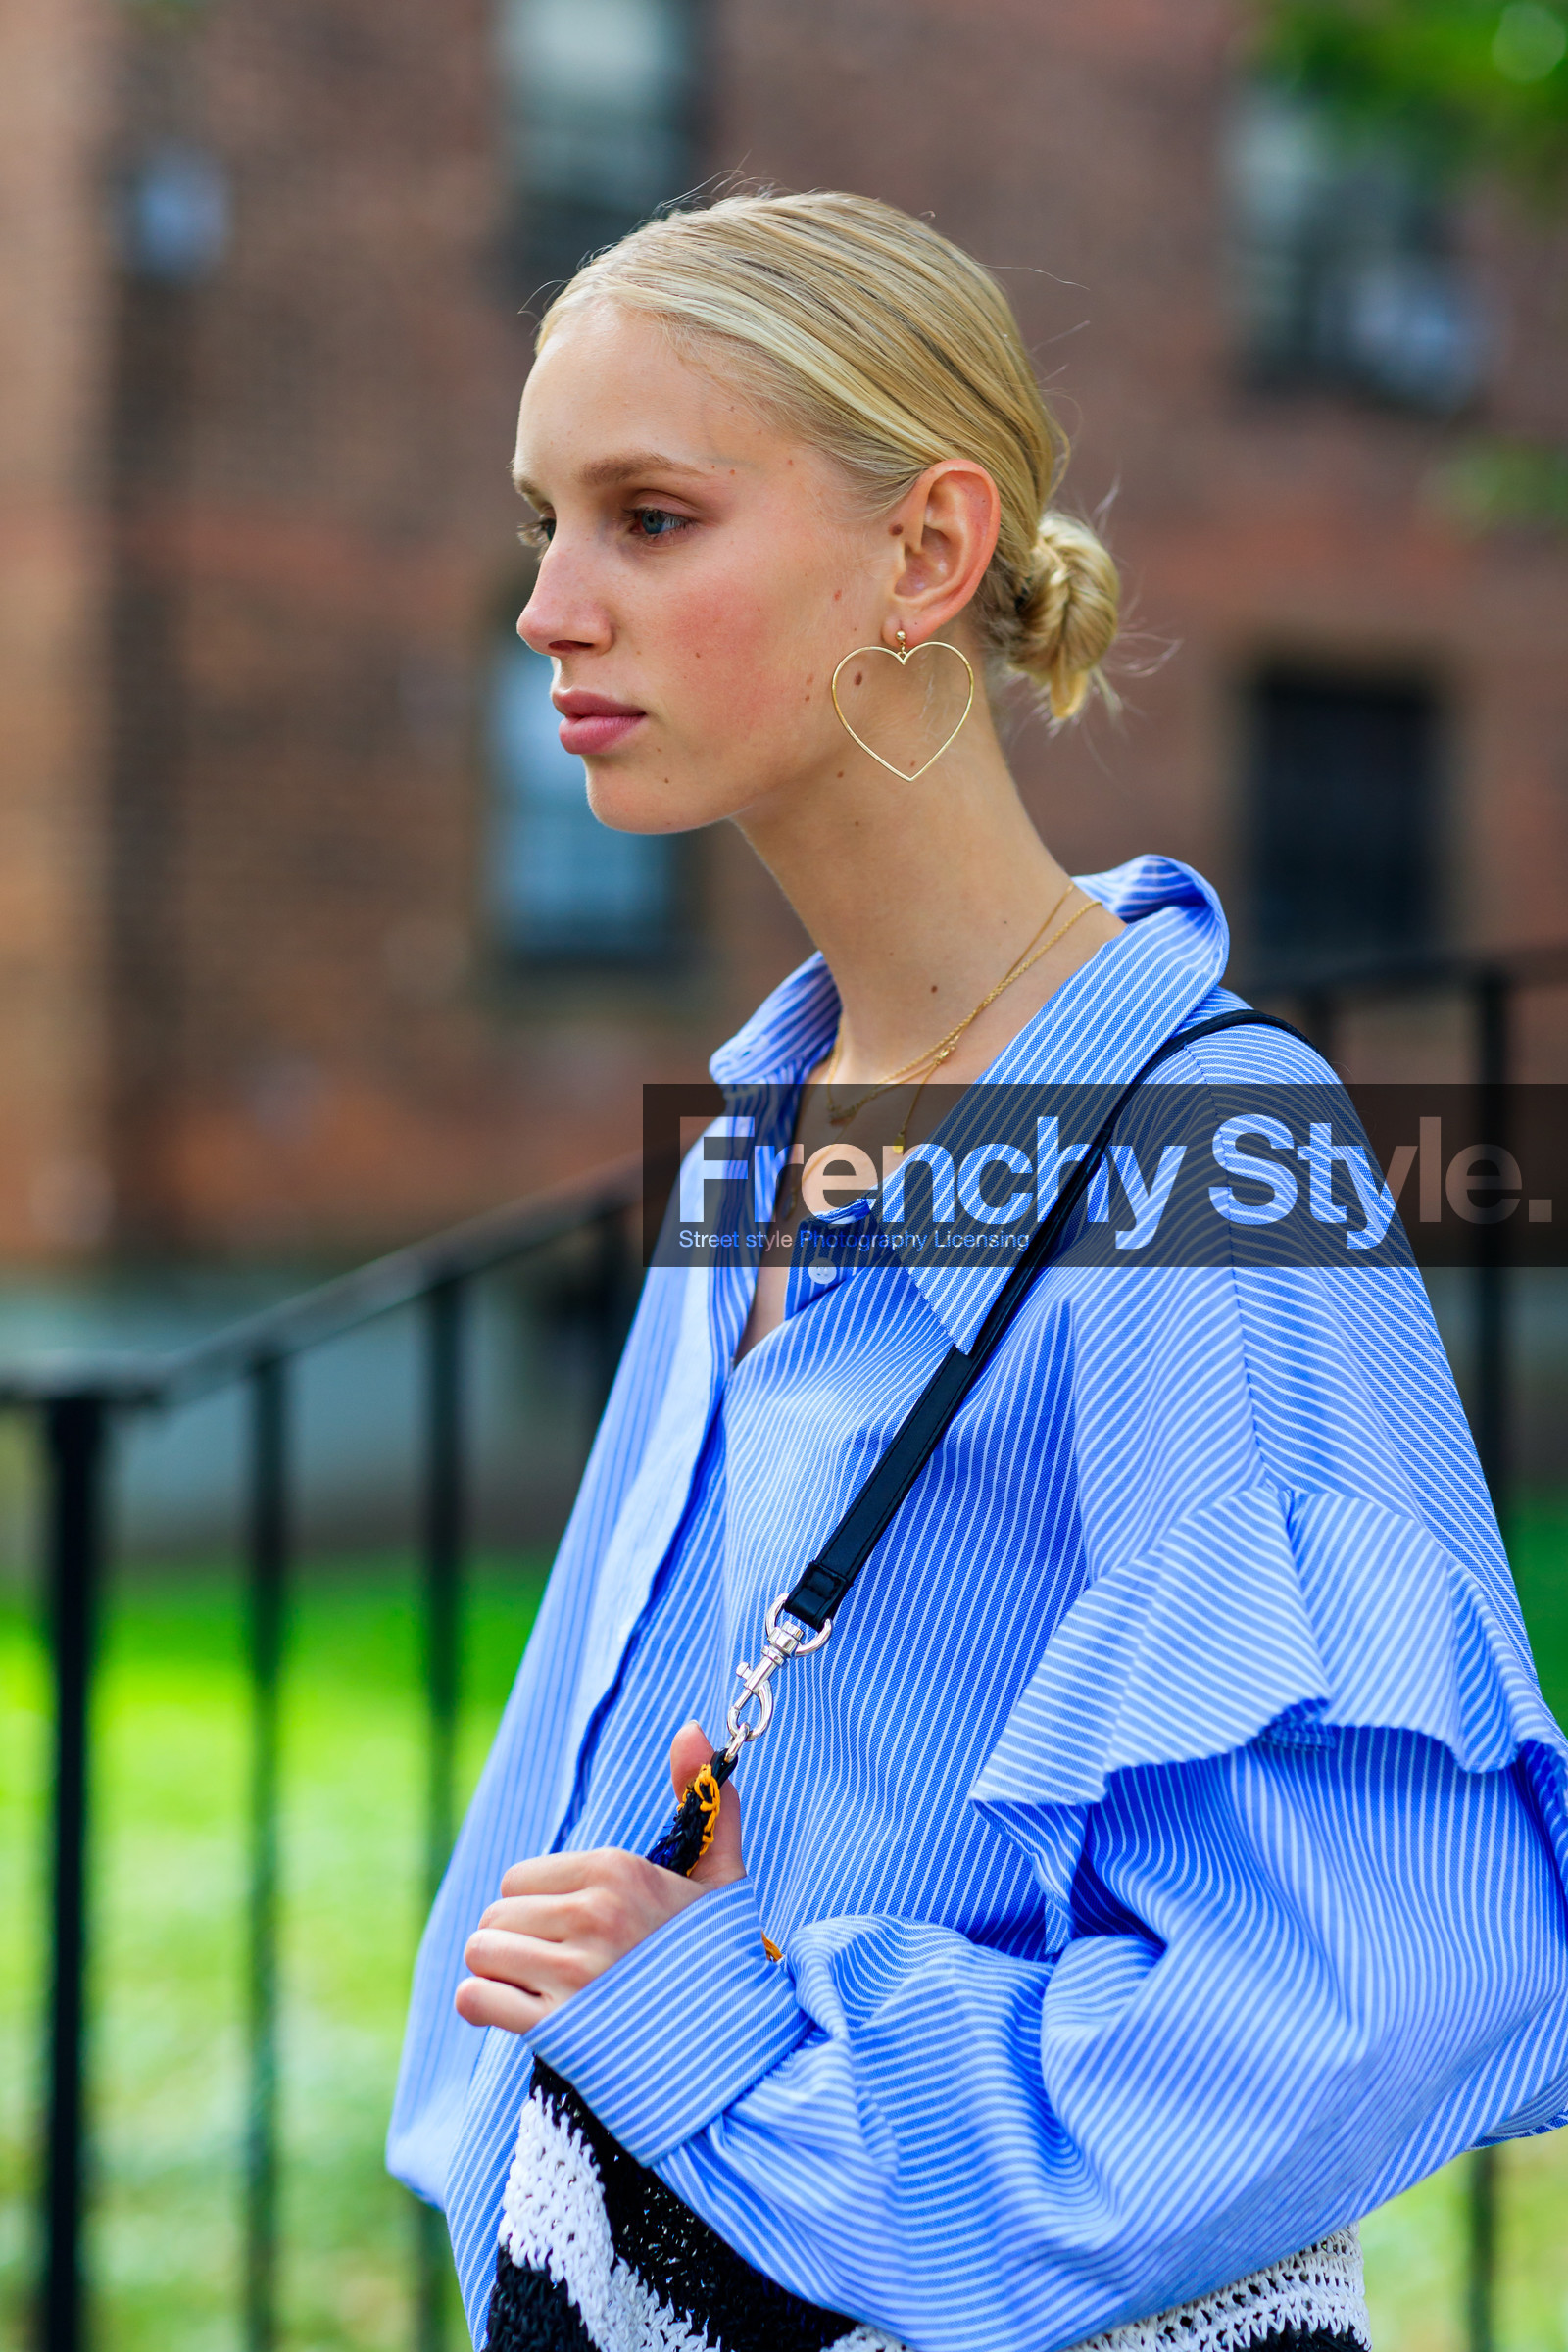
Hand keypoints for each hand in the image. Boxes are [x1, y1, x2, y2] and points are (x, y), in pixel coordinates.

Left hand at [454, 1720, 744, 2033]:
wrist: (734, 2053)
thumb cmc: (720, 1963)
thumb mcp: (719, 1879)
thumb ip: (705, 1802)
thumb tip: (690, 1727)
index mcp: (618, 1871)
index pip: (520, 1877)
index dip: (537, 1907)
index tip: (571, 1933)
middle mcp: (594, 1914)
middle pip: (496, 1913)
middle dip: (515, 1941)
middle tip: (552, 1967)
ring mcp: (576, 1972)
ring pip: (482, 1952)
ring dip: (498, 1975)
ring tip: (534, 1990)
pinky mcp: (558, 2028)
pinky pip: (475, 1999)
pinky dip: (481, 2008)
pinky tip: (510, 2013)